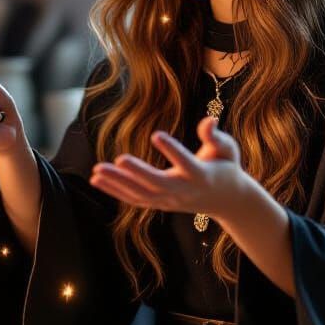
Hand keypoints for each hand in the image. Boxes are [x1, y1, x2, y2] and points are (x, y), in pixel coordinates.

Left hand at [89, 116, 244, 215]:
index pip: (186, 162)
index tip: (156, 135)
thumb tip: (209, 120)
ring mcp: (170, 201)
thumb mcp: (228, 150)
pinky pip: (135, 200)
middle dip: (136, 173)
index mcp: (202, 175)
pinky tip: (97, 181)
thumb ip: (216, 137)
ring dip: (117, 184)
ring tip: (95, 172)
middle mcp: (184, 191)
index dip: (172, 150)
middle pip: (157, 184)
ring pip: (141, 194)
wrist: (228, 201)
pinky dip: (115, 192)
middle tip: (117, 159)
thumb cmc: (226, 168)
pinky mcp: (160, 205)